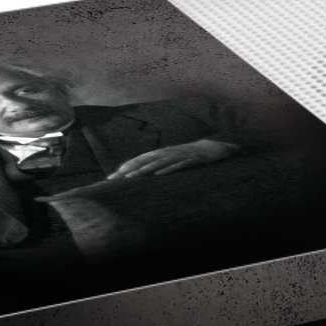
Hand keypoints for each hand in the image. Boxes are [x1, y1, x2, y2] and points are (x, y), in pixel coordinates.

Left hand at [107, 138, 238, 179]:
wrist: (213, 148)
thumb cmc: (191, 155)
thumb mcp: (173, 159)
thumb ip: (159, 164)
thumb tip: (144, 174)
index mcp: (162, 153)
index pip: (139, 159)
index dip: (125, 166)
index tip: (112, 176)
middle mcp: (167, 153)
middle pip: (145, 160)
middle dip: (129, 169)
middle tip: (114, 178)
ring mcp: (178, 156)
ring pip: (159, 163)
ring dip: (144, 170)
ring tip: (131, 177)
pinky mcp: (190, 160)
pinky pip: (178, 165)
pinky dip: (168, 169)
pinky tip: (159, 175)